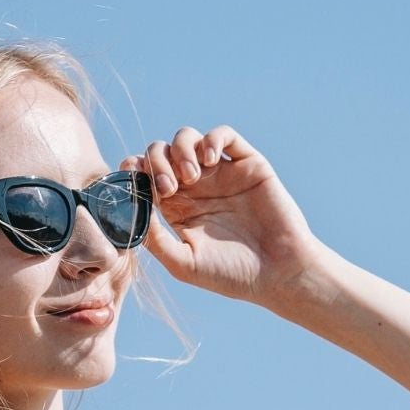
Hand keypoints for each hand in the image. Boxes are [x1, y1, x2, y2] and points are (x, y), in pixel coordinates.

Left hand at [123, 125, 333, 306]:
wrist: (279, 272)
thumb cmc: (231, 274)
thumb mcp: (182, 263)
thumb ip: (154, 238)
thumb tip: (130, 210)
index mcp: (175, 208)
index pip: (144, 176)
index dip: (133, 170)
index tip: (131, 176)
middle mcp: (195, 187)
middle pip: (161, 152)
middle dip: (156, 163)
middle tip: (168, 189)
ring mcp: (221, 173)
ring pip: (187, 138)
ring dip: (179, 150)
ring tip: (190, 178)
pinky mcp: (247, 164)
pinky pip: (224, 135)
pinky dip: (211, 139)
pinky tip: (209, 160)